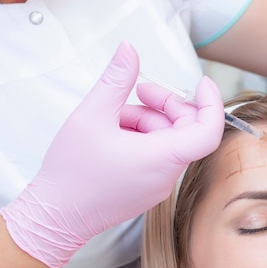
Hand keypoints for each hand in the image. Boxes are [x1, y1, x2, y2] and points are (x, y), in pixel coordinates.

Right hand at [1, 42, 224, 267]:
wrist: (55, 218)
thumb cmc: (71, 172)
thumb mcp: (92, 115)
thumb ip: (115, 79)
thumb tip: (129, 49)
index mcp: (162, 159)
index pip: (208, 131)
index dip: (211, 103)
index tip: (201, 82)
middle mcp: (167, 176)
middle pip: (185, 130)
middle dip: (165, 105)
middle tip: (138, 90)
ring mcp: (158, 185)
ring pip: (168, 141)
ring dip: (146, 120)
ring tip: (112, 116)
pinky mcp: (147, 189)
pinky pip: (157, 156)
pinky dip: (141, 138)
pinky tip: (113, 132)